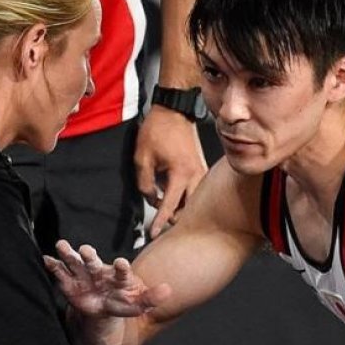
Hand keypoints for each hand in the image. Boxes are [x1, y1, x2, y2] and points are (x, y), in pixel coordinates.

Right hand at [42, 240, 171, 317]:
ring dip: (68, 254)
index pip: (121, 271)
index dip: (122, 268)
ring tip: (61, 245)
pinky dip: (53, 266)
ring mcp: (83, 275)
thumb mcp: (138, 303)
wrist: (103, 304)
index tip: (122, 263)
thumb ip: (151, 298)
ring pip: (75, 262)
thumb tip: (168, 291)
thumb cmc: (123, 300)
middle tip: (86, 249)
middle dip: (90, 257)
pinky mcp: (69, 283)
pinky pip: (60, 273)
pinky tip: (46, 260)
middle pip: (95, 263)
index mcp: (118, 276)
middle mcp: (99, 271)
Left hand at [134, 107, 208, 237]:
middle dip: (173, 218)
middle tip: (158, 221)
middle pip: (188, 209)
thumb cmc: (158, 130)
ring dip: (180, 208)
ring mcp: (201, 172)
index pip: (169, 205)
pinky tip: (173, 194)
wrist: (173, 111)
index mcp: (180, 173)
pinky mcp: (201, 168)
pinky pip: (196, 191)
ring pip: (194, 201)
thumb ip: (144, 183)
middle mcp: (196, 175)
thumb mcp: (142, 158)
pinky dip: (185, 198)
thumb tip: (150, 198)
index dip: (159, 221)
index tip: (153, 233)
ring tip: (164, 206)